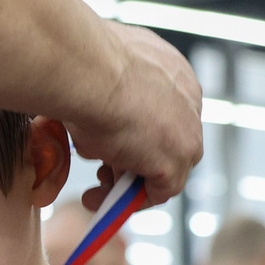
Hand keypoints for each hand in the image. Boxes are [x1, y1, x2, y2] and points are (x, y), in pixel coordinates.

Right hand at [71, 25, 204, 207]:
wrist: (88, 69)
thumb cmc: (83, 63)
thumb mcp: (96, 77)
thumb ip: (100, 95)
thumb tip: (77, 113)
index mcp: (171, 69)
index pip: (160, 111)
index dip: (134, 135)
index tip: (109, 146)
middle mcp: (187, 98)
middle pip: (163, 141)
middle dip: (130, 161)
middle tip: (101, 171)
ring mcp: (187, 131)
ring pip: (161, 167)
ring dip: (126, 183)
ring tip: (93, 191)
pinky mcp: (178, 158)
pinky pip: (159, 191)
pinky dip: (131, 201)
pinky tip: (100, 199)